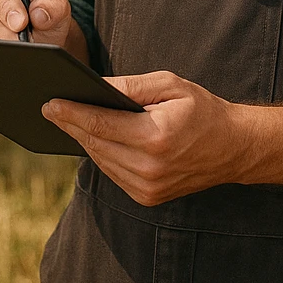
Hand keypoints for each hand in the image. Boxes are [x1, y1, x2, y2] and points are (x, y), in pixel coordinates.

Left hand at [42, 71, 242, 205]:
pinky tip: (92, 138)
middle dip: (71, 124)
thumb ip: (131, 86)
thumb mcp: (170, 85)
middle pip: (96, 144)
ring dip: (83, 141)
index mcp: (155, 137)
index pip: (101, 125)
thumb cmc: (202, 109)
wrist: (233, 147)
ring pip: (101, 161)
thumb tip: (96, 84)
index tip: (50, 103)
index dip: (72, 113)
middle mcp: (149, 168)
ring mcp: (148, 188)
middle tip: (49, 108)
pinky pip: (113, 173)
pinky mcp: (147, 197)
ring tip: (66, 120)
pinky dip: (102, 155)